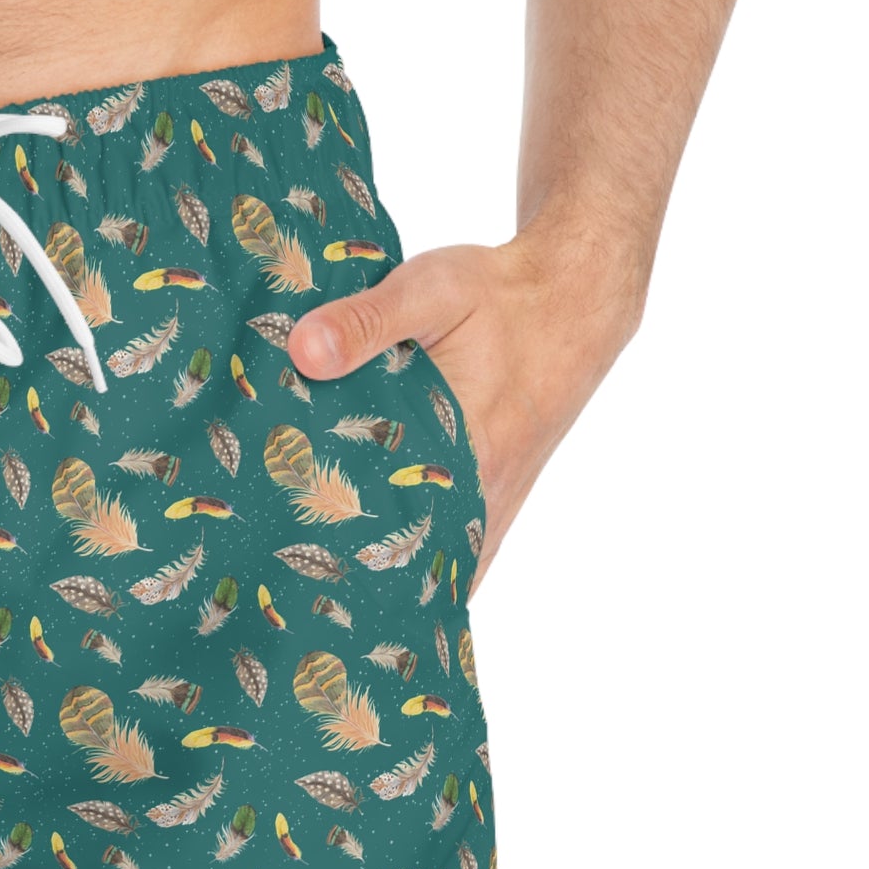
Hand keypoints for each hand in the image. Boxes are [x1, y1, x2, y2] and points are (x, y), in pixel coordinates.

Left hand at [285, 231, 641, 582]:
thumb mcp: (431, 290)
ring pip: (441, 561)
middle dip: (356, 569)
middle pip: (414, 560)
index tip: (292, 562)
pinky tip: (377, 568)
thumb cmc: (502, 294)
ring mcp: (497, 501)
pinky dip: (424, 560)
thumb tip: (302, 352)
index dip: (344, 552)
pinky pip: (462, 549)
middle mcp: (488, 492)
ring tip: (324, 579)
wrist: (575, 296)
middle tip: (294, 574)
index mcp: (470, 453)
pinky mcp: (498, 495)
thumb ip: (364, 321)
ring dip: (392, 572)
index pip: (396, 529)